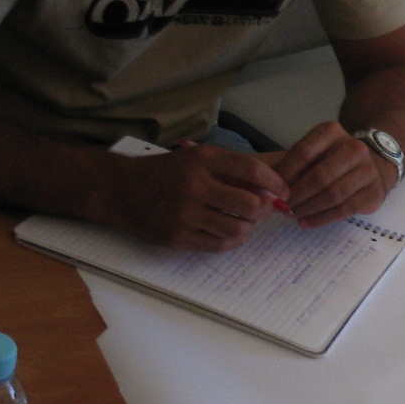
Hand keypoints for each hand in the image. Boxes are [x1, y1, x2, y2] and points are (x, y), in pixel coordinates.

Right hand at [111, 144, 290, 250]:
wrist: (121, 190)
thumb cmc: (167, 173)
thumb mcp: (196, 159)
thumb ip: (231, 170)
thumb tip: (271, 189)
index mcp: (201, 160)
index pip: (252, 170)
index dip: (275, 183)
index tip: (283, 192)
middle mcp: (193, 185)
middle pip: (250, 204)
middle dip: (263, 209)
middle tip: (261, 210)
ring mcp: (184, 213)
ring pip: (238, 227)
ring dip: (249, 227)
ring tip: (244, 220)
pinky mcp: (177, 236)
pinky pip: (220, 244)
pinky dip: (232, 240)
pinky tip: (229, 232)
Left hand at [274, 122, 394, 228]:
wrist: (373, 165)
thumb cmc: (333, 160)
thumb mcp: (313, 153)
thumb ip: (291, 165)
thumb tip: (265, 187)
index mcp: (333, 133)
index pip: (303, 152)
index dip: (285, 173)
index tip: (271, 189)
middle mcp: (354, 148)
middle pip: (319, 176)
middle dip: (296, 195)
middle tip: (281, 207)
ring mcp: (368, 171)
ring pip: (332, 194)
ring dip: (308, 208)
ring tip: (292, 215)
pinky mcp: (374, 193)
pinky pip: (344, 209)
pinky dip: (321, 218)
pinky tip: (306, 222)